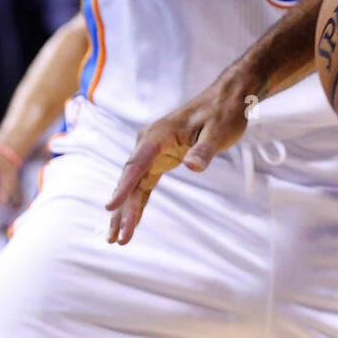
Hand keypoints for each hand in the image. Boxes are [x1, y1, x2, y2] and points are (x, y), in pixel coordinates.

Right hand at [105, 65, 253, 244]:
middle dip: (123, 210)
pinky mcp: (160, 158)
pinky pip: (144, 184)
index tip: (111, 208)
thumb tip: (192, 166)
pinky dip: (137, 202)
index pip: (137, 165)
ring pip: (134, 185)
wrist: (226, 98)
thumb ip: (204, 150)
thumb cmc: (223, 112)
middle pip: (131, 180)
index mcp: (159, 135)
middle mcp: (149, 143)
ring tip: (115, 238)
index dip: (123, 188)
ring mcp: (152, 151)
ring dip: (125, 211)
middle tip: (117, 238)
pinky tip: (130, 221)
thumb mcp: (219, 132)